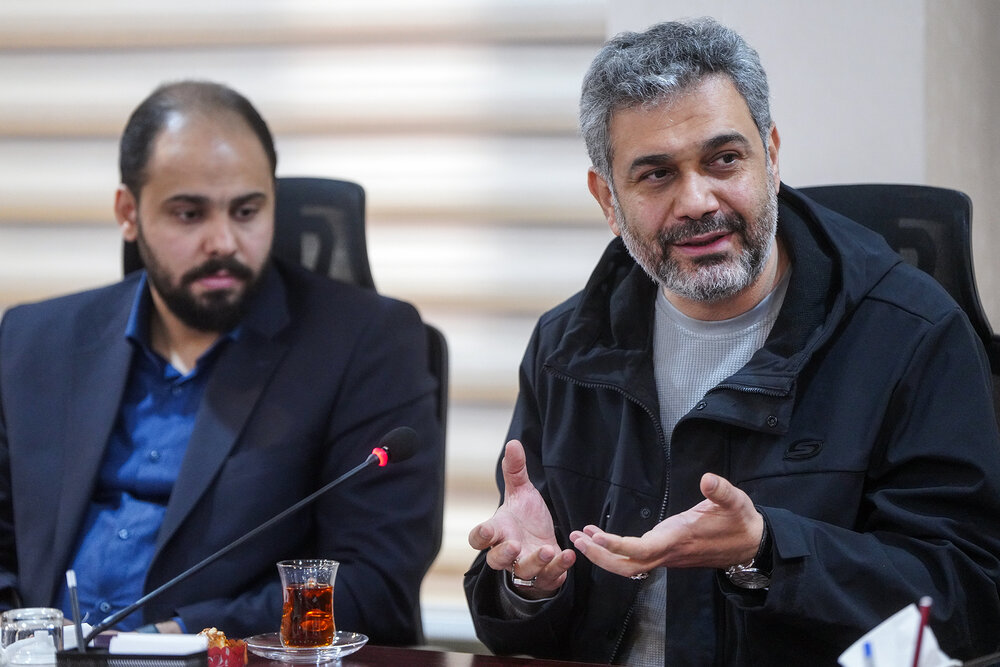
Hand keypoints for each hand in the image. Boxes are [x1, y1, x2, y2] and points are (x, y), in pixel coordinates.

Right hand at [468, 440, 575, 597]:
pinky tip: (569, 554)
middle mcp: (508, 552)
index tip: (487, 530)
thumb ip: (515, 471)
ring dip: (535, 562)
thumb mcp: (522, 493)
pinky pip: (550, 576)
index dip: (481, 535)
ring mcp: (526, 566)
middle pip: (496, 560)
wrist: (544, 544)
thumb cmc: (526, 520)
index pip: (479, 538)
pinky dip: (559, 567)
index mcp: (498, 532)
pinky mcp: (546, 576)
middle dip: (504, 554)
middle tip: (515, 545)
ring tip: (546, 549)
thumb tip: (513, 443)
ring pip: (523, 571)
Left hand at [570, 473, 761, 576]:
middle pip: (627, 566)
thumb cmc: (740, 522)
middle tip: (575, 539)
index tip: (596, 537)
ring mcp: (666, 556)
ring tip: (581, 538)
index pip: (642, 550)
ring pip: (629, 566)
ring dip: (603, 555)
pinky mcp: (666, 554)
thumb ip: (721, 490)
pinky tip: (602, 538)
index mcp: (679, 539)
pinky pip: (635, 560)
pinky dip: (615, 552)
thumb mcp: (736, 502)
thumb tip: (707, 478)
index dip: (618, 547)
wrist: (751, 546)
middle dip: (599, 556)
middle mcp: (668, 552)